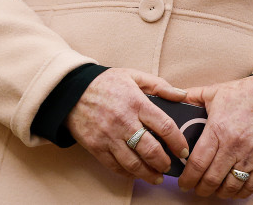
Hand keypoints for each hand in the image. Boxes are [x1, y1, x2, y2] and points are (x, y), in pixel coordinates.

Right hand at [65, 68, 190, 185]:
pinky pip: (116, 166)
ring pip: (134, 163)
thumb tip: (182, 95)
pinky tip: (137, 173)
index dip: (178, 142)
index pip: (165, 127)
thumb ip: (159, 85)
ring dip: (149, 174)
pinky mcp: (96, 146)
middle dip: (165, 163)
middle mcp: (123, 121)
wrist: (69, 90)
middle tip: (169, 166)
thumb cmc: (104, 82)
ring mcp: (108, 136)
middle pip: (151, 150)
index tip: (183, 151)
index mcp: (136, 102)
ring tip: (157, 176)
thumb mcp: (132, 75)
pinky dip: (129, 174)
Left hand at [178, 76, 252, 198]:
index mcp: (217, 129)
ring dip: (219, 192)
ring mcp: (250, 155)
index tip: (183, 183)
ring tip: (211, 190)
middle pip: (212, 178)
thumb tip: (171, 96)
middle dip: (200, 188)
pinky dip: (240, 193)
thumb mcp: (213, 92)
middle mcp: (233, 145)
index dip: (188, 177)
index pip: (198, 162)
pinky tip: (232, 191)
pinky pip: (251, 184)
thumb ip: (190, 96)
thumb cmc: (243, 93)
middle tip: (194, 188)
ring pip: (231, 184)